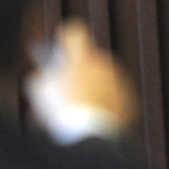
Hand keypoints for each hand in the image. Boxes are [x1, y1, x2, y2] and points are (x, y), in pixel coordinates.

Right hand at [25, 19, 139, 142]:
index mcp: (81, 56)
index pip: (76, 32)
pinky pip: (116, 97)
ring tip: (81, 106)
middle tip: (70, 86)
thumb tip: (41, 77)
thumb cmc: (63, 112)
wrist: (89, 136)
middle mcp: (104, 64)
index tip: (63, 44)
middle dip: (81, 70)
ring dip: (95, 88)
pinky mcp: (128, 100)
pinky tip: (95, 116)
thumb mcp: (40, 92)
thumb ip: (41, 78)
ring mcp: (118, 81)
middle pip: (92, 60)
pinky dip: (107, 103)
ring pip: (105, 79)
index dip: (68, 37)